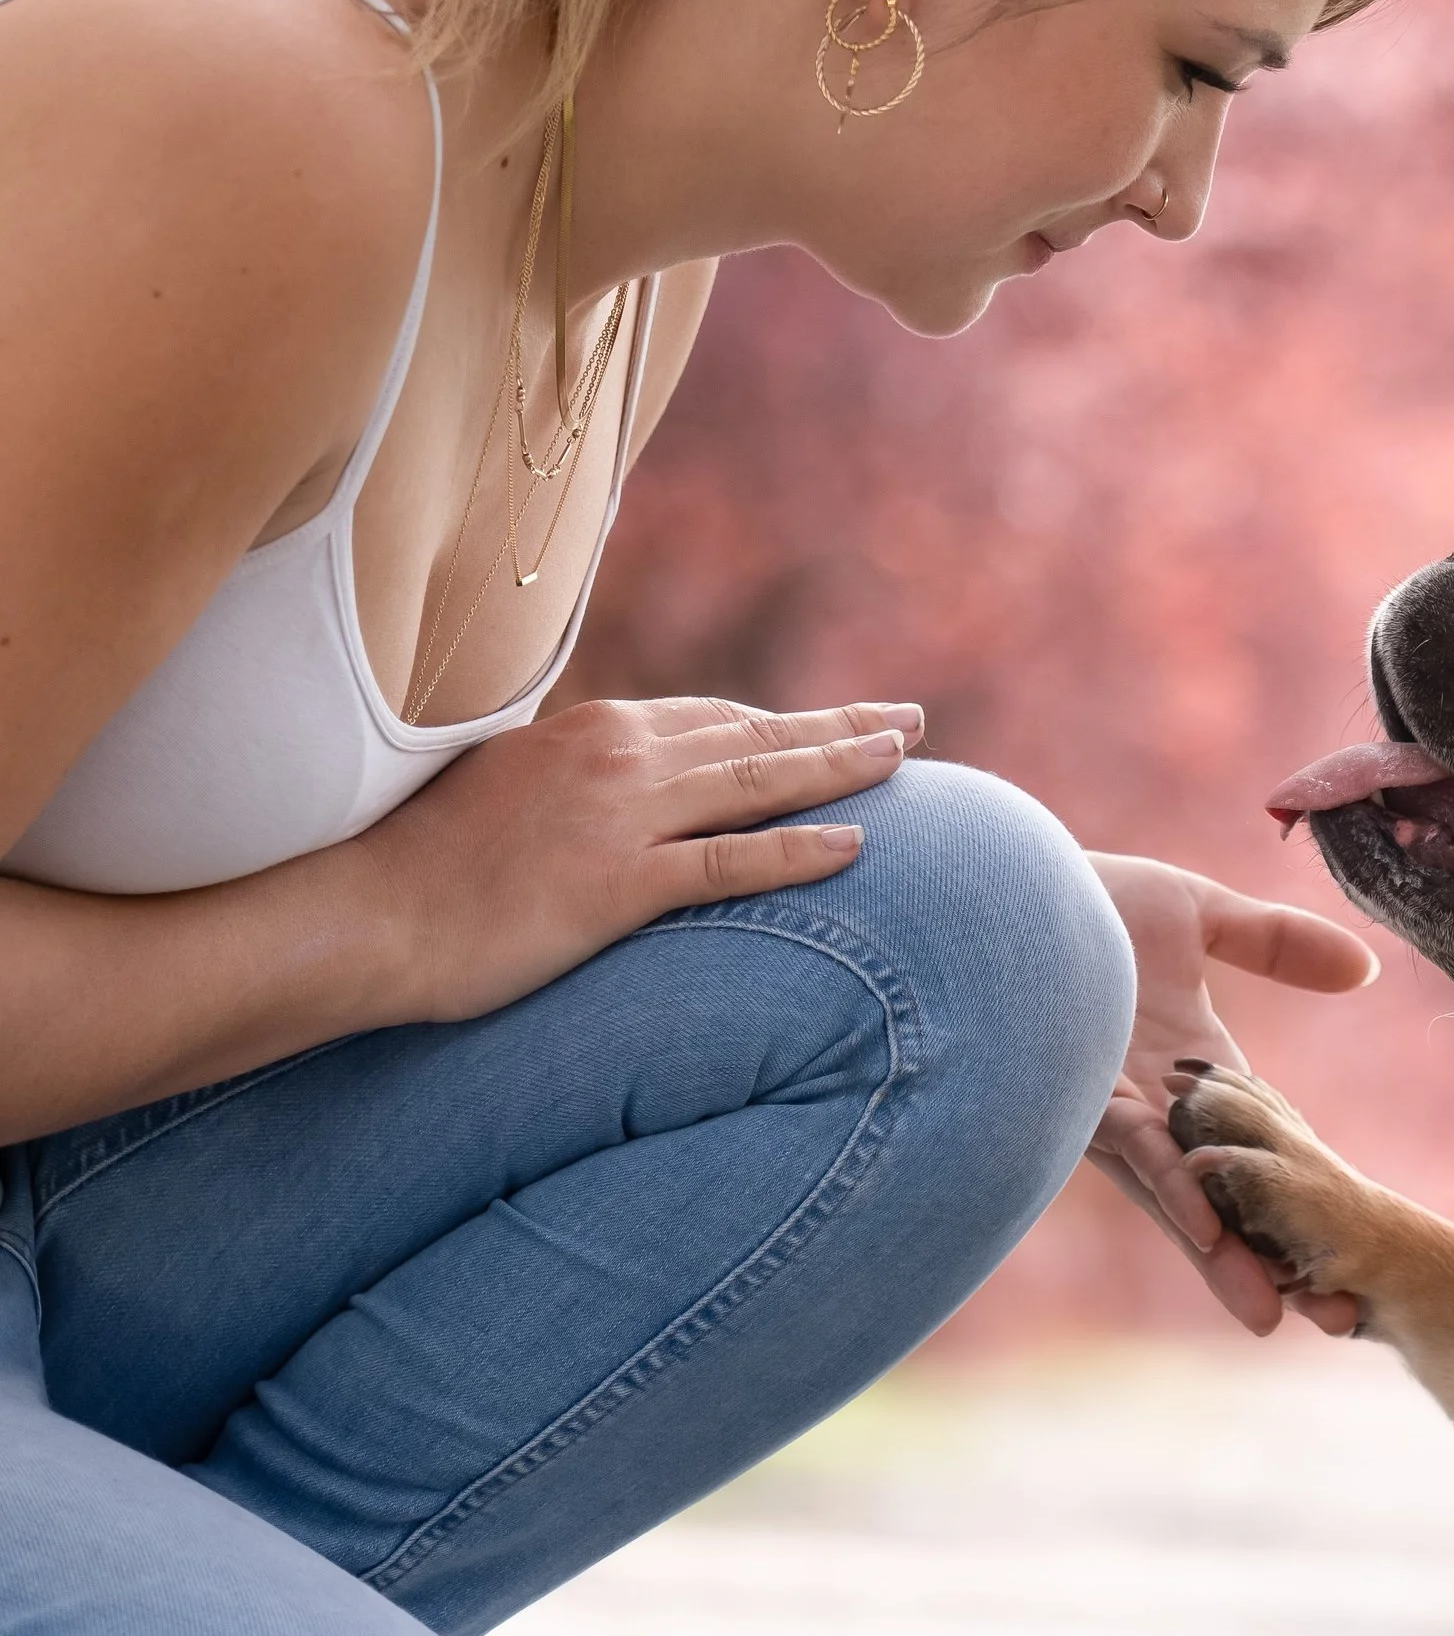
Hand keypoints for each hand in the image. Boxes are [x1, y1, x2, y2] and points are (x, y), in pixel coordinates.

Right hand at [364, 693, 923, 1020]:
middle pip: (753, 735)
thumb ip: (560, 783)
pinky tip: (856, 847)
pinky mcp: (618, 883)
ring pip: (759, 781)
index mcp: (587, 731)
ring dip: (840, 768)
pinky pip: (731, 862)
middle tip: (907, 721)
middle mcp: (614, 756)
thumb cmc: (415, 870)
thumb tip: (591, 797)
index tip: (830, 722)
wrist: (365, 916)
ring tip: (904, 761)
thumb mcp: (496, 794)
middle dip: (837, 727)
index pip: (709, 719)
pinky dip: (798, 850)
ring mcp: (619, 816)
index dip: (779, 722)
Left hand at [1083, 851, 1376, 1334]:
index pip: (1257, 1145)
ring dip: (1221, 1252)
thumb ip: (1277, 944)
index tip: (1343, 1249)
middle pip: (1220, 1193)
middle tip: (1322, 1316)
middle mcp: (1151, 1107)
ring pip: (1177, 1191)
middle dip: (1261, 1256)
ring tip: (1268, 1313)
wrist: (995, 883)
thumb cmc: (1081, 894)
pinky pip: (1135, 1150)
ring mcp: (1112, 1110)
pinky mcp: (1075, 1099)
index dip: (1299, 1193)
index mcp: (1186, 1071)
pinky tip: (1207, 1228)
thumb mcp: (1198, 913)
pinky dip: (1174, 1188)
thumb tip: (1364, 970)